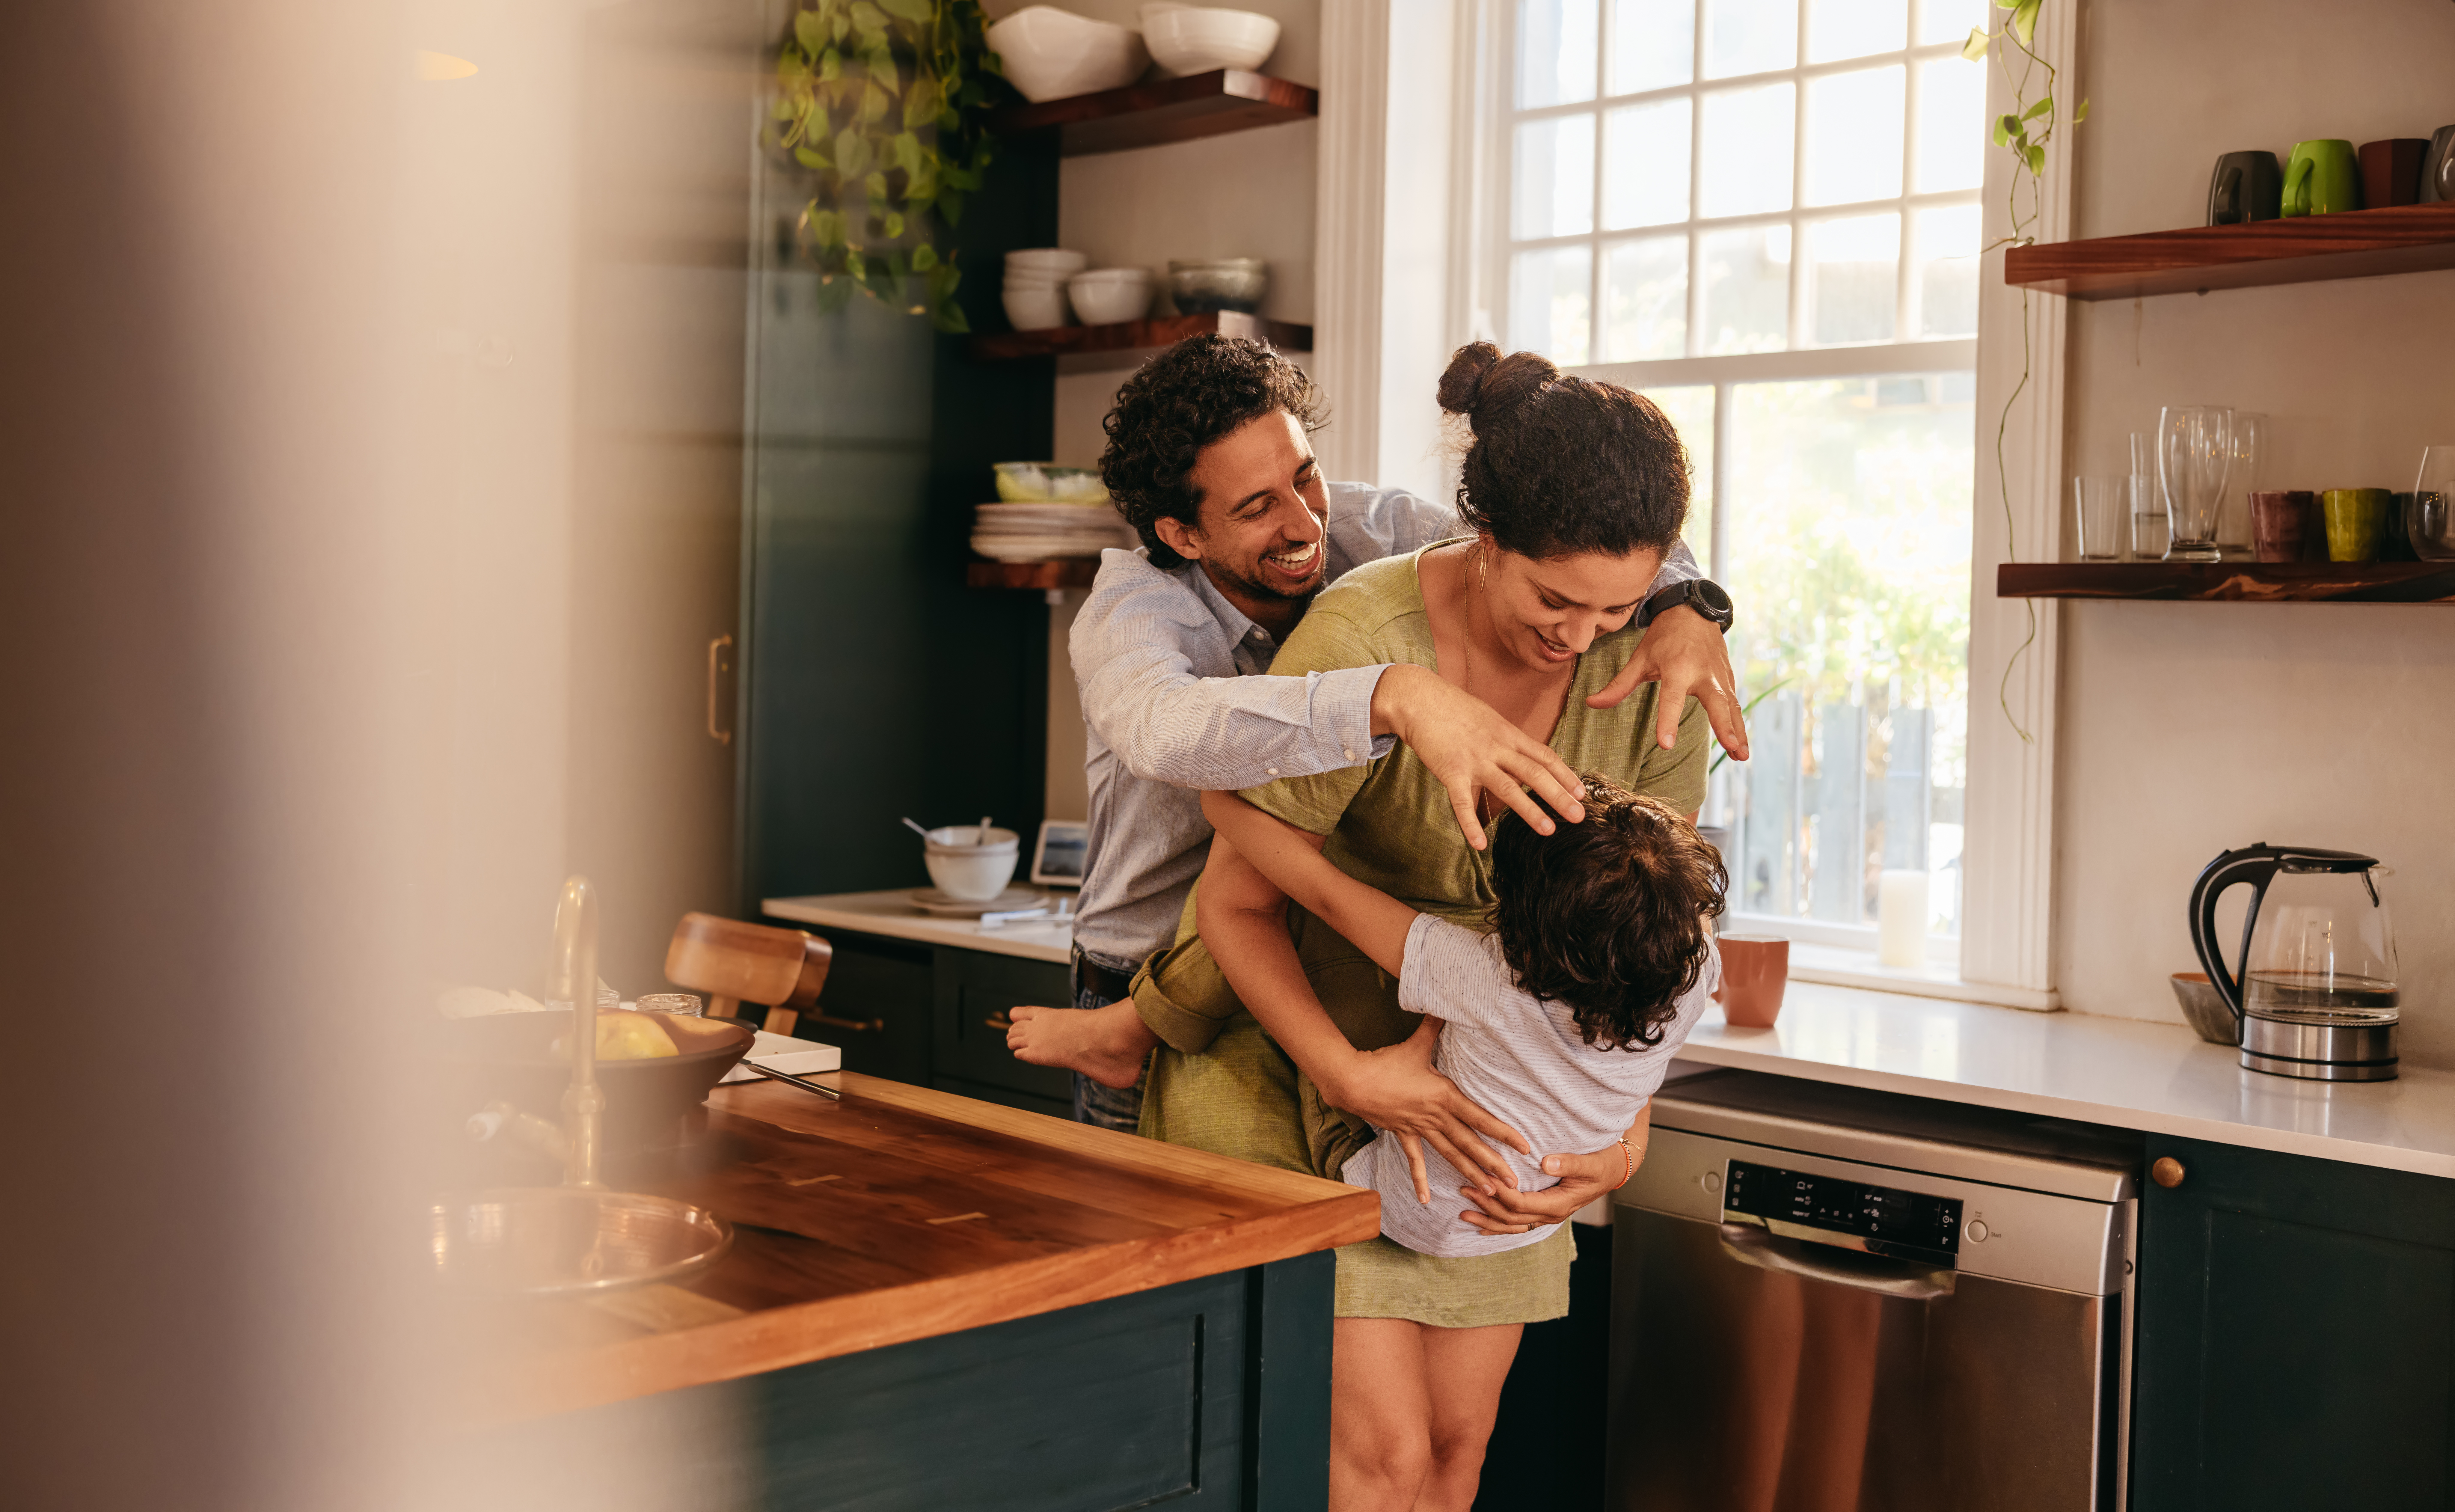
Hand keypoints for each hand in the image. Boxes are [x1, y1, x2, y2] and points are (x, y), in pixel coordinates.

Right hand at [1325, 1018, 1528, 1197]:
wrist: (1353, 1080)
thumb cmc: (1386, 1062)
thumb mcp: (1416, 1044)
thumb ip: (1434, 1026)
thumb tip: (1445, 1004)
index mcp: (1445, 1096)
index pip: (1481, 1118)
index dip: (1503, 1132)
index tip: (1523, 1146)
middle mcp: (1437, 1117)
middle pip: (1470, 1144)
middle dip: (1493, 1164)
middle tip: (1513, 1184)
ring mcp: (1420, 1129)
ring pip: (1450, 1155)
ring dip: (1469, 1174)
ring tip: (1488, 1192)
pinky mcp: (1404, 1135)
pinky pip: (1415, 1160)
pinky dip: (1420, 1180)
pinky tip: (1426, 1200)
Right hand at [1373, 664, 1585, 849]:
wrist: (1420, 699)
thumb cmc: (1453, 708)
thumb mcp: (1488, 718)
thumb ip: (1505, 739)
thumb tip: (1521, 755)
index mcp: (1508, 734)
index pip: (1544, 756)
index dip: (1564, 774)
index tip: (1581, 792)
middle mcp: (1497, 747)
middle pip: (1534, 773)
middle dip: (1559, 795)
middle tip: (1579, 816)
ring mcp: (1475, 760)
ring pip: (1507, 788)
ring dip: (1529, 810)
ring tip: (1548, 830)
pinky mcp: (1451, 771)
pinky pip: (1462, 803)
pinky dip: (1470, 825)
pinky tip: (1479, 844)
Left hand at [1456, 1106, 1650, 1234]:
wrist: (1616, 1170)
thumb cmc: (1604, 1163)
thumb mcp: (1591, 1162)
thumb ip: (1569, 1163)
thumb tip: (1546, 1163)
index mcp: (1559, 1203)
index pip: (1522, 1204)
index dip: (1500, 1195)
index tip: (1482, 1181)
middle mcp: (1551, 1214)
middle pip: (1512, 1217)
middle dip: (1487, 1206)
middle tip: (1464, 1190)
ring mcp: (1548, 1215)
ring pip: (1513, 1225)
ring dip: (1488, 1219)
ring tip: (1464, 1213)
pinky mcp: (1545, 1211)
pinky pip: (1519, 1224)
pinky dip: (1499, 1225)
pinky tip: (1483, 1226)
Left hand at [1584, 604, 1749, 760]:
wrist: (1693, 611)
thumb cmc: (1663, 638)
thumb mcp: (1639, 659)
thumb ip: (1619, 685)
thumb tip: (1591, 703)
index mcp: (1676, 668)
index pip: (1670, 698)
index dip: (1667, 721)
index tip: (1666, 744)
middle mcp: (1702, 672)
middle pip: (1715, 701)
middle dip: (1723, 725)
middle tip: (1730, 747)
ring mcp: (1719, 675)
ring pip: (1731, 706)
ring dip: (1737, 731)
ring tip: (1741, 756)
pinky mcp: (1728, 678)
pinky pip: (1734, 703)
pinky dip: (1739, 724)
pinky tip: (1741, 745)